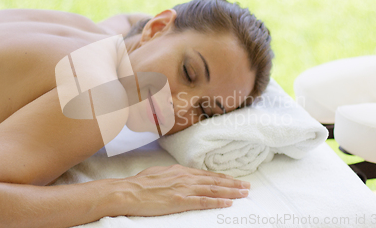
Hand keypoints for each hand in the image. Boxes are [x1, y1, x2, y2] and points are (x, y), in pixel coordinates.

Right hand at [110, 164, 249, 216]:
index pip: (206, 175)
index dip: (222, 178)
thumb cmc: (139, 184)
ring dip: (231, 192)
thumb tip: (177, 176)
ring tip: (244, 193)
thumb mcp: (158, 174)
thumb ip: (172, 175)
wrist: (128, 191)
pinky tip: (228, 203)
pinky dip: (218, 202)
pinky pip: (203, 202)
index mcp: (180, 171)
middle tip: (247, 186)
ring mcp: (184, 189)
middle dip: (232, 184)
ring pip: (213, 190)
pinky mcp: (180, 201)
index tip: (233, 180)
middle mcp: (185, 177)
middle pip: (214, 181)